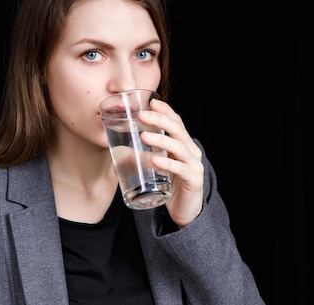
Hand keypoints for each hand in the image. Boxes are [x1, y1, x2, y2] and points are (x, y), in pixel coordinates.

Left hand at [139, 98, 203, 227]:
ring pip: (179, 148)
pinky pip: (181, 169)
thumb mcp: (156, 167)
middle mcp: (191, 151)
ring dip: (161, 140)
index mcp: (183, 144)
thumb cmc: (171, 185)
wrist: (185, 212)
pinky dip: (168, 164)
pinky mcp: (194, 180)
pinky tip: (156, 161)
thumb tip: (118, 149)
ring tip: (144, 137)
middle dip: (160, 120)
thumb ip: (142, 157)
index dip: (165, 111)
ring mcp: (194, 165)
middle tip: (141, 115)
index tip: (151, 102)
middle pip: (178, 130)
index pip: (176, 122)